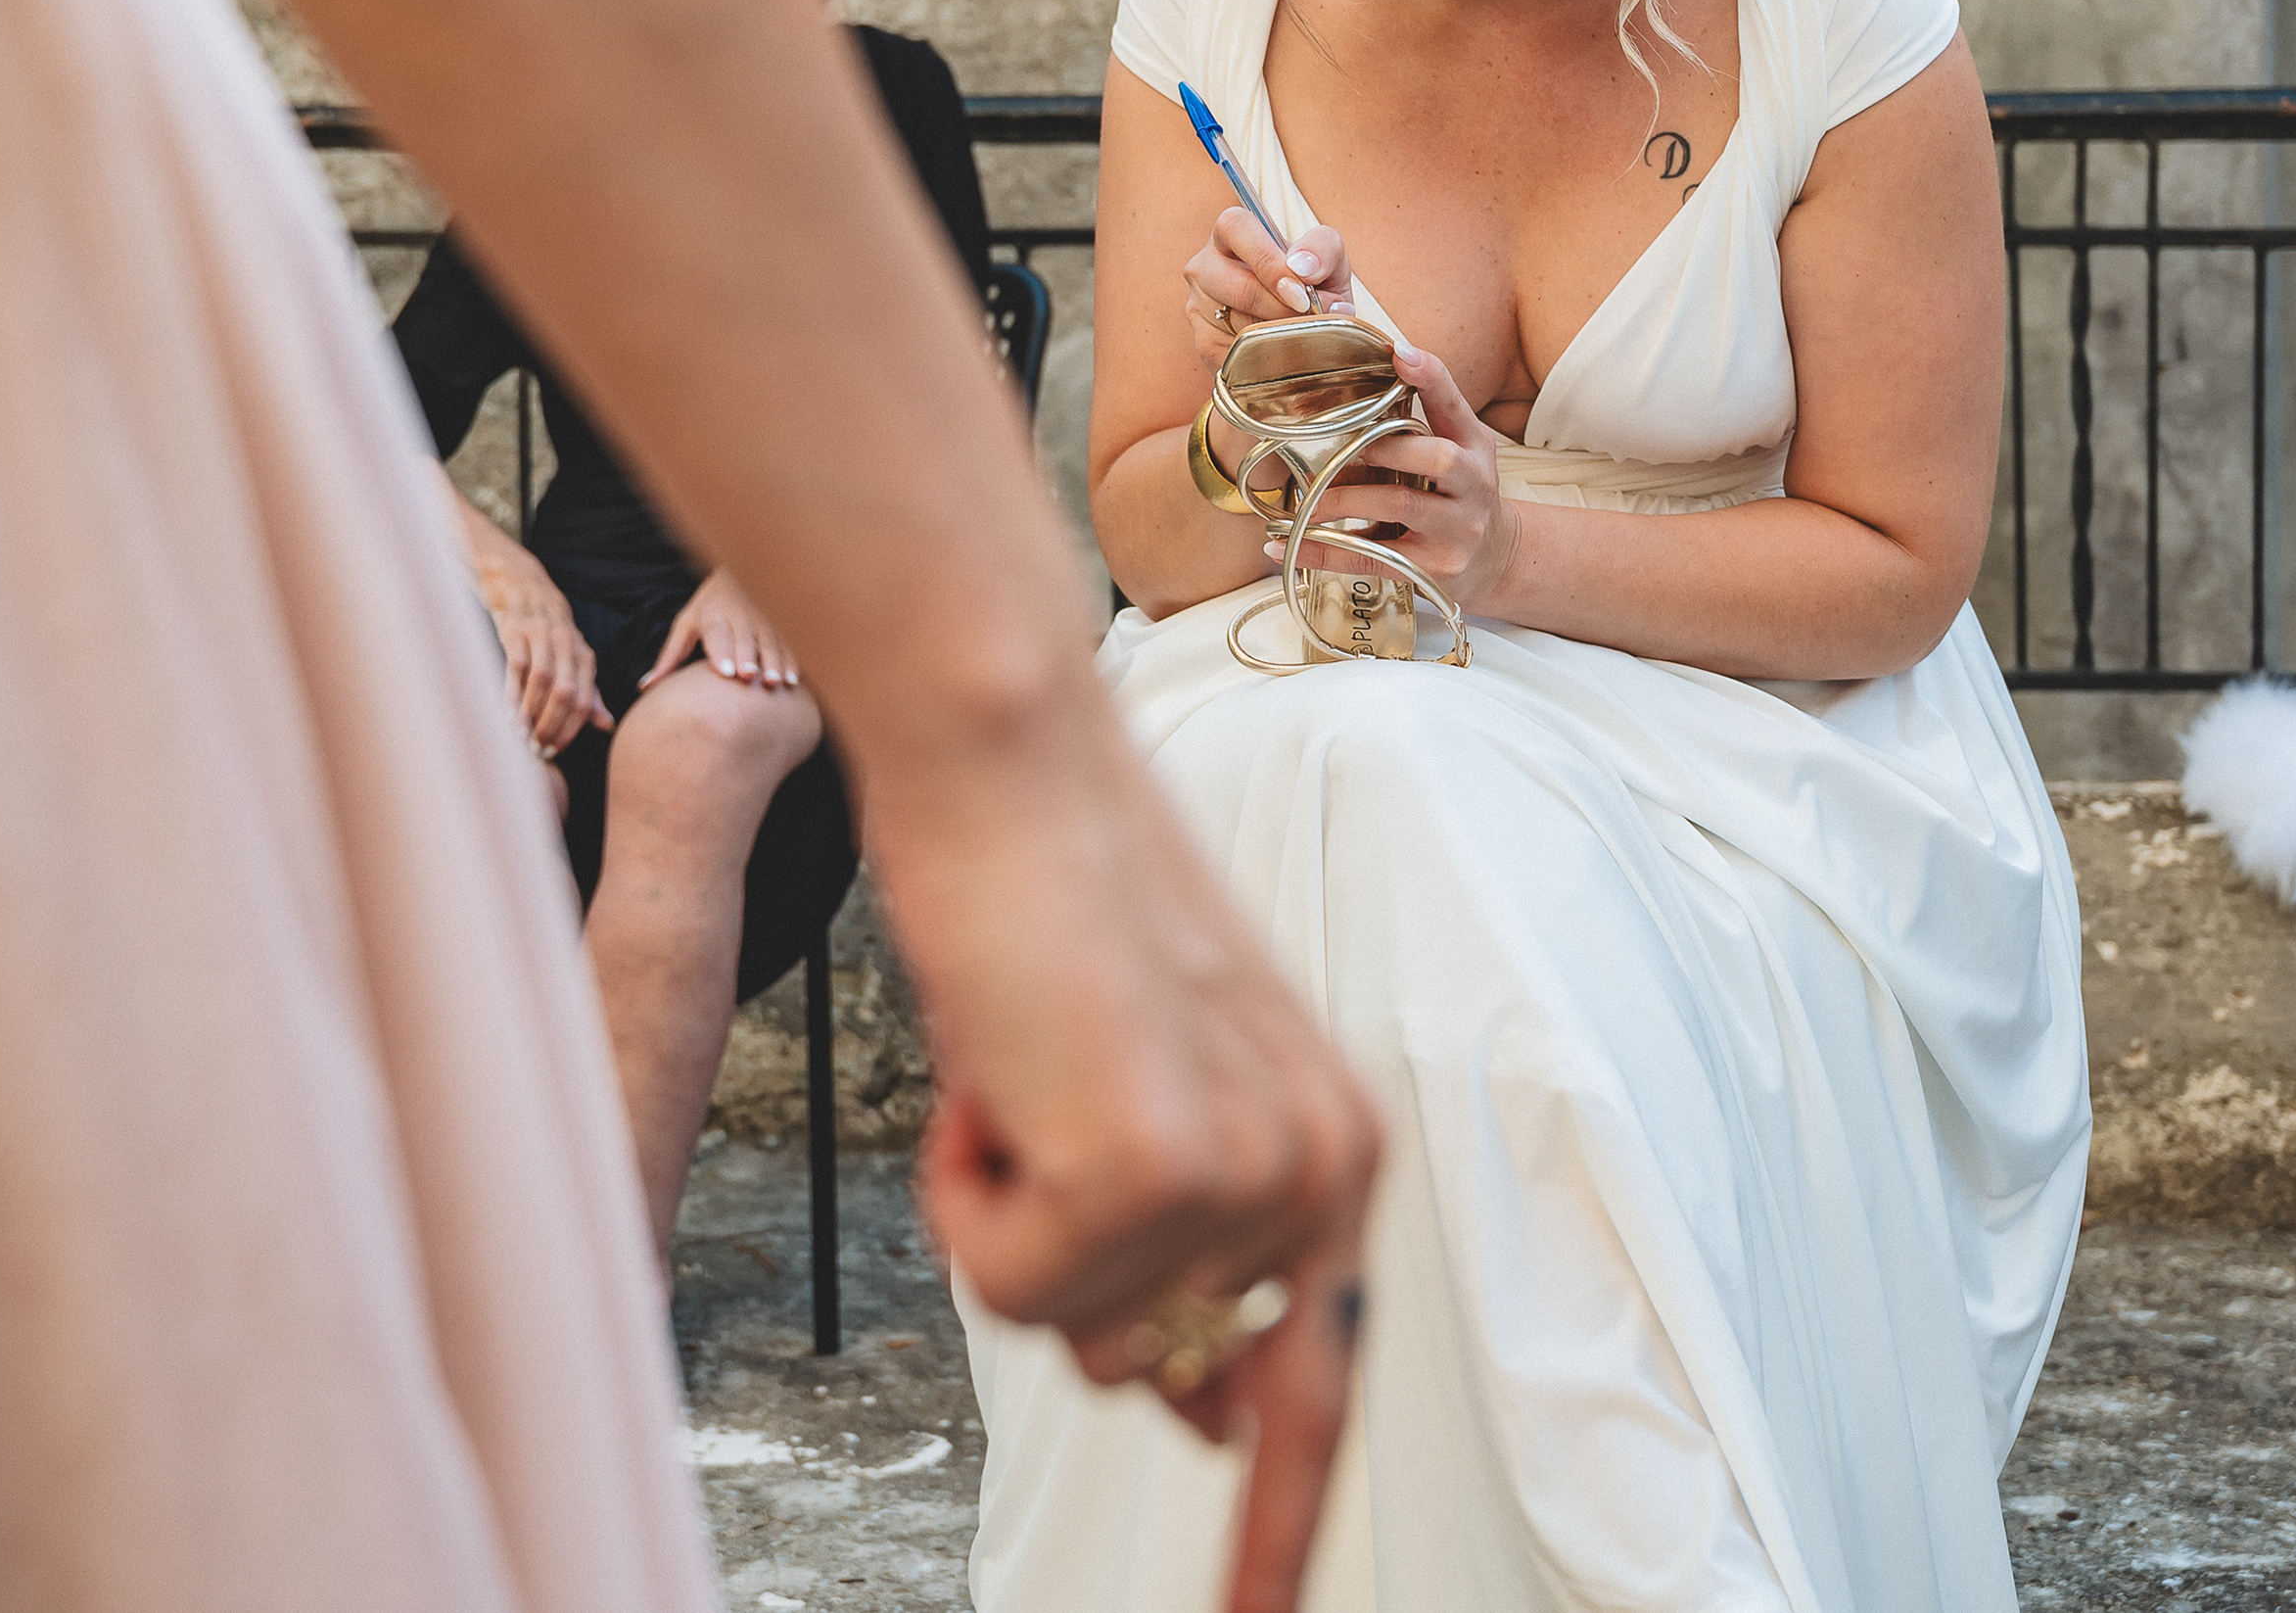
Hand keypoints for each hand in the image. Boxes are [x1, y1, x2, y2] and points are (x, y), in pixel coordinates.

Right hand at [462, 527, 613, 757]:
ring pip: (541, 680)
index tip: (554, 751)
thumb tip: (607, 725)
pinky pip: (516, 666)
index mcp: (584, 657)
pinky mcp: (516, 631)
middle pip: (564, 693)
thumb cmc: (552, 635)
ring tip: (521, 736)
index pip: (584, 701)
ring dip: (531, 712)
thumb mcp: (575, 660)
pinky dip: (512, 692)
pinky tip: (506, 714)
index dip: (569, 730)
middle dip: (550, 724)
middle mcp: (567, 646)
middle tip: (536, 748)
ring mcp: (541, 637)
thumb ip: (589, 693)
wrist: (524, 590)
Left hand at [658, 567, 798, 689]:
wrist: (743, 569)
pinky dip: (791, 662)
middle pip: (745, 639)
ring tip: (773, 683)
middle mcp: (739, 615)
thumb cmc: (708, 605)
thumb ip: (670, 656)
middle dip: (748, 658)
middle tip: (748, 677)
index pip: (717, 633)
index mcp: (712, 615)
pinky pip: (788, 644)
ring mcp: (763, 618)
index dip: (723, 652)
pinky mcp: (781, 624)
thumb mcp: (686, 623)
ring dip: (773, 663)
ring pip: (770, 642)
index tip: (726, 672)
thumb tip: (645, 687)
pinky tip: (792, 681)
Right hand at [893, 735, 1377, 1612]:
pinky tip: (994, 1075)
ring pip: (1066, 1330)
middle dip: (1049, 1269)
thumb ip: (1184, 1246)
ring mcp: (1247, 1175)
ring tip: (1018, 1067)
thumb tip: (1200, 1416)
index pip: (1313, 1386)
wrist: (1013, 770)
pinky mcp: (1157, 1169)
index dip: (1276, 1525)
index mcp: (1332, 1151)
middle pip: (1142, 1366)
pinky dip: (962, 1196)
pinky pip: (1008, 1291)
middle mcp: (1320, 1172)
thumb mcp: (1143, 1090)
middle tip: (1027, 1110)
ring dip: (1000, 1216)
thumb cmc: (1051, 911)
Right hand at [1183, 208, 1351, 369]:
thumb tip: (1303, 267)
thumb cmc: (1312, 286)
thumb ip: (1323, 249)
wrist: (1307, 327)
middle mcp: (1206, 264)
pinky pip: (1233, 352)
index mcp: (1232, 233)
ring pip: (1236, 322)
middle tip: (1308, 318)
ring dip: (1277, 331)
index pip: (1236, 228)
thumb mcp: (1329, 261)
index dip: (1268, 261)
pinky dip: (1264, 354)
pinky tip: (1280, 348)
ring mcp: (1199, 304)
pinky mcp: (1203, 341)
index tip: (1300, 293)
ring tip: (1301, 332)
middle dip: (1280, 307)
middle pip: (1237, 286)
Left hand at [1264, 335, 1519, 613]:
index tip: (1399, 352)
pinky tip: (1289, 548)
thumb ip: (1421, 416)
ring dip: (1343, 500)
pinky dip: (1326, 553)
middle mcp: (1474, 484)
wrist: (1496, 558)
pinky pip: (1373, 558)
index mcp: (1474, 445)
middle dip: (1380, 449)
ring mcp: (1458, 529)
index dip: (1430, 377)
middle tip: (1336, 450)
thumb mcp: (1457, 448)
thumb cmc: (1458, 493)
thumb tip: (1368, 373)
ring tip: (1306, 501)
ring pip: (1398, 504)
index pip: (1454, 404)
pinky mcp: (1435, 569)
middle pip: (1433, 457)